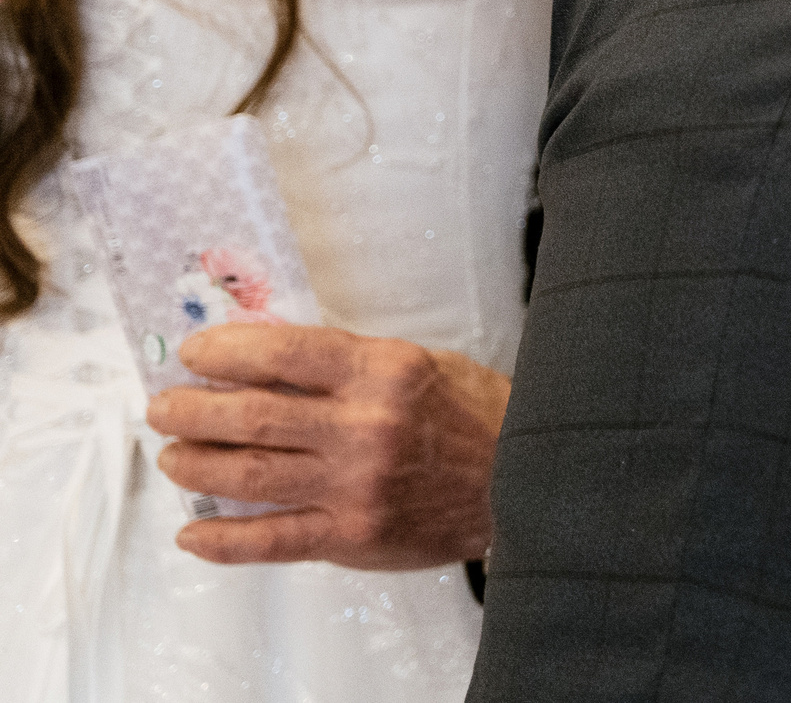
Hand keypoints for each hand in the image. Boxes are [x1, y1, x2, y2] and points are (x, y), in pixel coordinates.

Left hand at [146, 323, 509, 569]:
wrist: (525, 478)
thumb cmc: (474, 415)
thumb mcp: (420, 364)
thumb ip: (350, 365)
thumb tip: (266, 362)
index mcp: (385, 372)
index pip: (283, 353)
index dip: (225, 351)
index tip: (194, 354)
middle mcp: (366, 427)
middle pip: (252, 416)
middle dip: (192, 410)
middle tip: (164, 408)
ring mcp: (356, 485)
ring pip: (250, 475)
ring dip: (196, 465)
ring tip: (173, 457)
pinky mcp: (354, 534)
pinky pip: (272, 540)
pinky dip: (224, 540)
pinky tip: (194, 533)